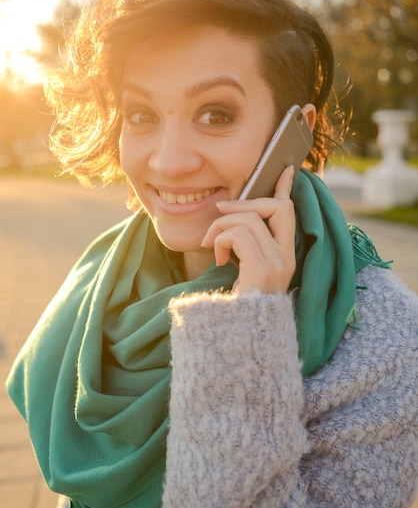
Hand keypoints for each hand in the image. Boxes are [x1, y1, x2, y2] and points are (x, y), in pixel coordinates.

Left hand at [201, 166, 295, 294]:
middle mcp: (286, 257)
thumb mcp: (242, 270)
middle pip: (276, 207)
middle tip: (220, 215)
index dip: (286, 188)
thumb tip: (228, 214)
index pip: (290, 213)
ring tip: (212, 247)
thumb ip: (242, 245)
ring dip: (221, 228)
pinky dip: (221, 240)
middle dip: (244, 204)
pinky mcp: (263, 267)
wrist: (238, 338)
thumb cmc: (235, 305)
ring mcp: (278, 263)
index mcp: (284, 256)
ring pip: (248, 219)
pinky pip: (239, 233)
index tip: (287, 168)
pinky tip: (218, 259)